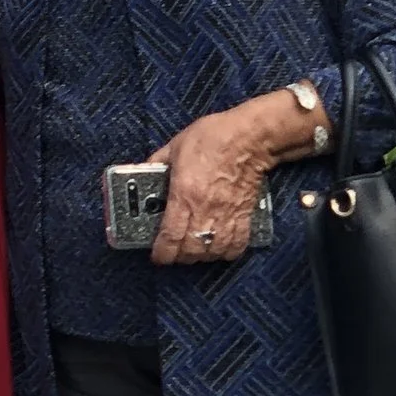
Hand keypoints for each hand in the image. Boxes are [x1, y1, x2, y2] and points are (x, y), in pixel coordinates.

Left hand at [148, 105, 277, 264]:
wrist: (250, 137)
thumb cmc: (213, 138)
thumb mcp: (176, 146)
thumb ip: (158, 161)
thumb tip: (144, 170)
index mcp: (184, 194)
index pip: (171, 235)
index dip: (162, 252)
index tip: (157, 256)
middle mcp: (206, 210)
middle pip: (192, 249)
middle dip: (180, 257)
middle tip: (173, 254)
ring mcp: (227, 214)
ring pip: (214, 251)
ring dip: (202, 257)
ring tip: (194, 252)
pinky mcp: (245, 214)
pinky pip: (238, 243)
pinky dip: (227, 251)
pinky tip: (220, 248)